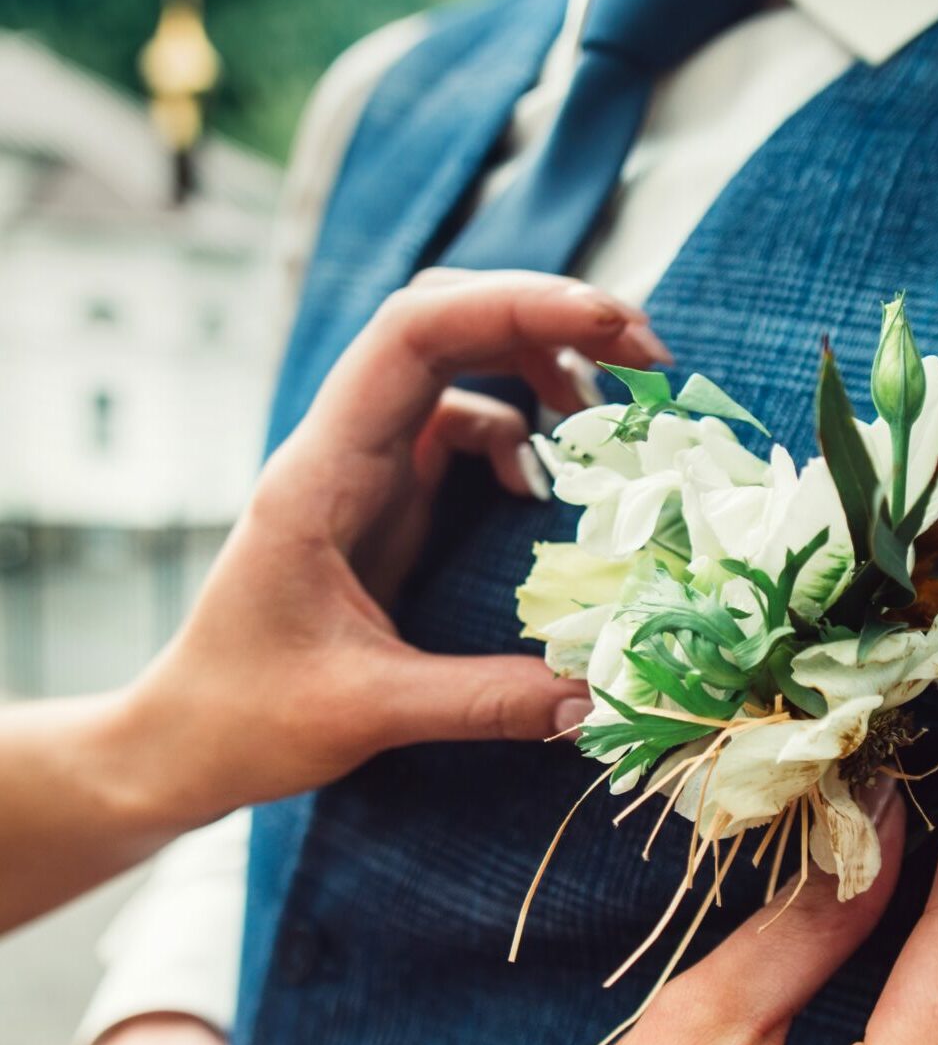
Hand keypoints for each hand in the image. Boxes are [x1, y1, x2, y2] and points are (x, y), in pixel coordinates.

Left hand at [118, 272, 667, 826]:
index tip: (613, 329)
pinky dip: (519, 433)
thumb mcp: (366, 714)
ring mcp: (366, 468)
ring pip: (456, 364)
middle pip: (443, 320)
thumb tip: (600, 697)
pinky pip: (461, 426)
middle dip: (546, 316)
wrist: (185, 737)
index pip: (413, 335)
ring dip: (539, 363)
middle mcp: (344, 448)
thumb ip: (483, 703)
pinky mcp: (386, 498)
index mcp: (323, 473)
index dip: (516, 306)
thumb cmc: (246, 717)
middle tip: (646, 353)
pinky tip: (544, 487)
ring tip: (618, 404)